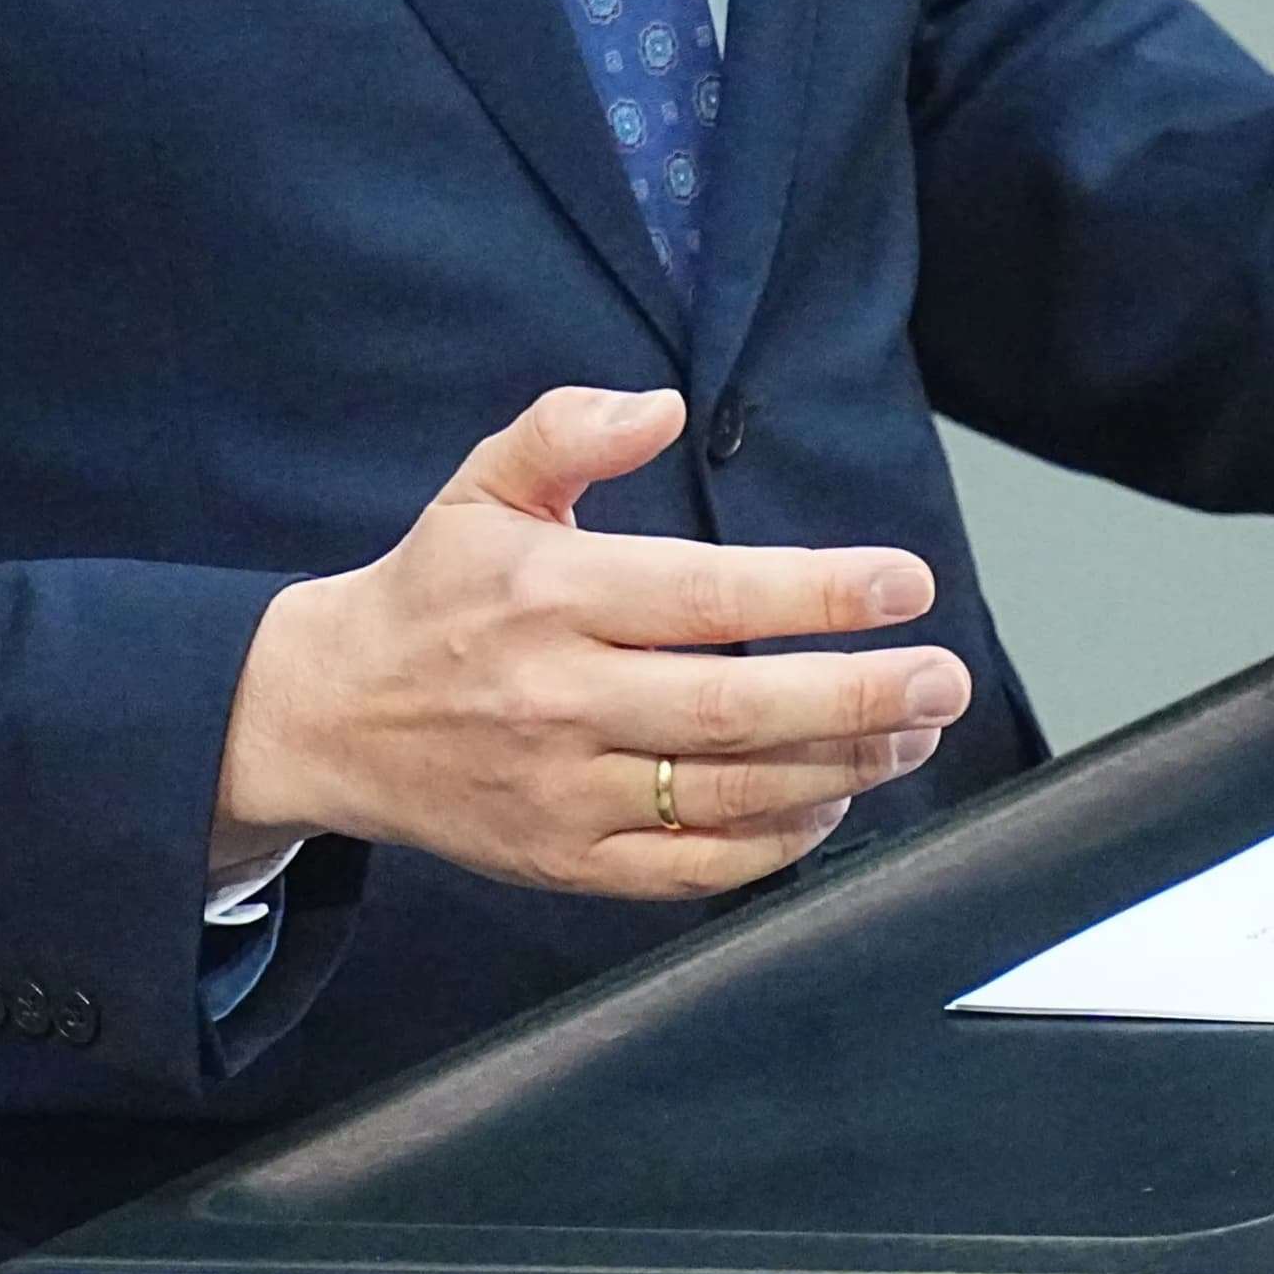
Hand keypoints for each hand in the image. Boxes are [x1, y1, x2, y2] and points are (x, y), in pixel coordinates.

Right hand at [218, 384, 971, 899]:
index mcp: (551, 595)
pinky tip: (831, 799)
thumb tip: (658, 406)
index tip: (905, 582)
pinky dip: (776, 843)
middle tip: (945, 678)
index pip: (709, 597)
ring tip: (913, 734)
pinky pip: (693, 868)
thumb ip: (567, 430)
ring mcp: (565, 795)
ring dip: (840, 768)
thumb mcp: (481, 485)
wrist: (329, 719)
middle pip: (736, 710)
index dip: (818, 593)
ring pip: (729, 793)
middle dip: (858, 695)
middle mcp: (561, 700)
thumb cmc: (430, 593)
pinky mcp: (567, 865)